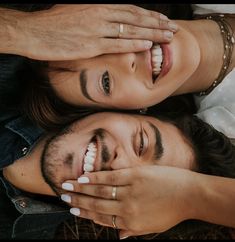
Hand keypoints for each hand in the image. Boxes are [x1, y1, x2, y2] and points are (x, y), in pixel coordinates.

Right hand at [7, 4, 177, 59]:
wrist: (33, 31)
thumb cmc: (52, 23)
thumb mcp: (75, 11)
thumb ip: (93, 15)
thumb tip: (107, 19)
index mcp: (97, 6)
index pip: (130, 10)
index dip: (148, 15)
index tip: (162, 19)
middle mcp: (100, 14)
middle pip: (135, 18)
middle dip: (157, 23)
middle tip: (173, 28)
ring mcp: (97, 30)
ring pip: (131, 31)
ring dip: (152, 34)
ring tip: (168, 37)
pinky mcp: (91, 45)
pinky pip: (117, 44)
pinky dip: (134, 44)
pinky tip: (148, 45)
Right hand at [61, 166, 194, 237]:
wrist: (189, 194)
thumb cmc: (171, 211)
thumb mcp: (152, 227)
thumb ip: (132, 231)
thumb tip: (118, 237)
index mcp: (130, 223)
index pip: (101, 219)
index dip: (85, 213)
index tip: (73, 209)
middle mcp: (126, 209)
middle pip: (96, 204)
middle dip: (77, 200)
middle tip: (63, 196)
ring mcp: (129, 191)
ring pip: (100, 190)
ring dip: (81, 188)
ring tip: (67, 185)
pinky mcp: (134, 176)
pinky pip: (110, 177)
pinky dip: (95, 177)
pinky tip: (84, 177)